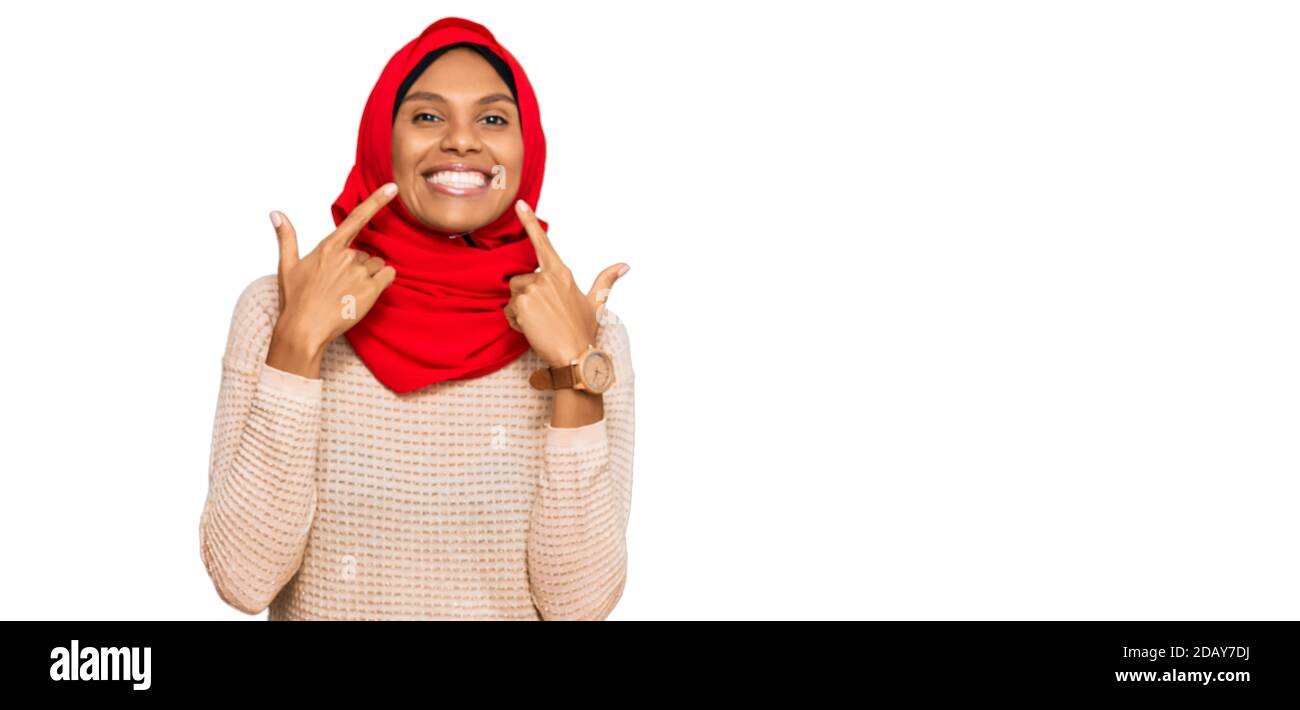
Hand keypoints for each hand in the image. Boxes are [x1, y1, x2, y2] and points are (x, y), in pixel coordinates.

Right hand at [265, 183, 399, 376]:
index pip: (356, 218)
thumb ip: (286, 237)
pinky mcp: (371, 290)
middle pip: (365, 253)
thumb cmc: (295, 300)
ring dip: (368, 276)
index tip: (392, 187)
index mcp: (328, 247)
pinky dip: (382, 282)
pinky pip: (388, 275)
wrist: (304, 330)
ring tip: (348, 292)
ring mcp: (359, 273)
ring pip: (376, 265)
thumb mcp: (287, 266)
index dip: (376, 201)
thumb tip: (276, 213)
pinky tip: (364, 294)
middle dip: (357, 267)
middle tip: (339, 286)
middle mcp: (346, 256)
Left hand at [504, 199, 628, 367]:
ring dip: (520, 310)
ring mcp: (534, 288)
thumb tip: (625, 265)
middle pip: (521, 279)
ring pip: (513, 295)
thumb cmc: (583, 331)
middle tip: (543, 317)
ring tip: (538, 324)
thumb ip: (606, 280)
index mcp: (562, 273)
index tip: (520, 204)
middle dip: (525, 297)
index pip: (543, 243)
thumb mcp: (596, 302)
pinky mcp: (523, 302)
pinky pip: (508, 309)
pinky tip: (532, 330)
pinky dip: (515, 321)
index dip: (529, 222)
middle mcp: (547, 277)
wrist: (575, 356)